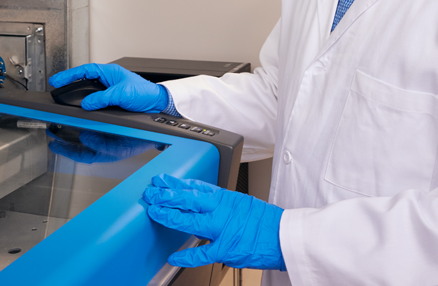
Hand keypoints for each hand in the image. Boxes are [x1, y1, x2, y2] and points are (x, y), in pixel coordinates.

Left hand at [47, 126, 155, 163]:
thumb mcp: (119, 149)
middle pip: (78, 146)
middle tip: (52, 133)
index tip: (54, 145)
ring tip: (58, 125)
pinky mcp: (107, 127)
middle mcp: (102, 146)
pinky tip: (75, 119)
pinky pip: (90, 127)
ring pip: (82, 136)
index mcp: (104, 153)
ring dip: (70, 132)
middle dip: (64, 141)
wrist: (154, 130)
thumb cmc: (140, 141)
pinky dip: (80, 124)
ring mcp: (104, 136)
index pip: (80, 155)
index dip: (66, 151)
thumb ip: (101, 145)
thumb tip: (84, 137)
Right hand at [49, 63, 168, 112]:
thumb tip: (87, 103)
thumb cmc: (145, 93)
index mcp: (110, 72)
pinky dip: (87, 104)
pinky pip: (95, 101)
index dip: (69, 75)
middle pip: (83, 79)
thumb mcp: (122, 93)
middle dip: (69, 83)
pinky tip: (81, 108)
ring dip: (77, 94)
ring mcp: (109, 90)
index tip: (57, 80)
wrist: (157, 103)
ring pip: (88, 91)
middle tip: (56, 87)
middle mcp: (108, 80)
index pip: (85, 70)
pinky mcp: (111, 100)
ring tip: (64, 97)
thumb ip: (104, 98)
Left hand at [143, 174, 285, 270]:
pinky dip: (186, 256)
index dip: (176, 184)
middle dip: (168, 196)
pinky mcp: (226, 249)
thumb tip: (202, 205)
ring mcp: (223, 230)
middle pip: (189, 200)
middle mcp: (223, 211)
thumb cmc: (266, 222)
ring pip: (191, 222)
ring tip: (155, 212)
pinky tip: (173, 256)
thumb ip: (221, 204)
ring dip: (171, 217)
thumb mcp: (243, 202)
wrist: (285, 237)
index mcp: (226, 198)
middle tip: (152, 193)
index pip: (196, 188)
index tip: (162, 181)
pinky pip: (202, 253)